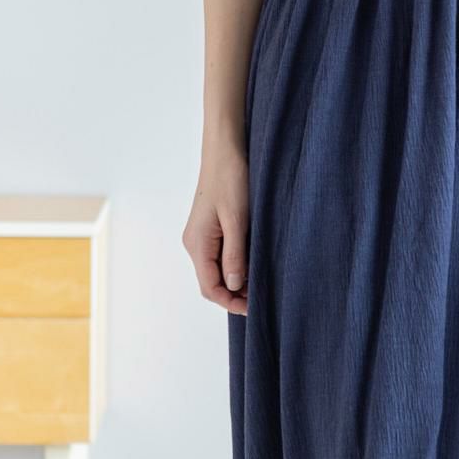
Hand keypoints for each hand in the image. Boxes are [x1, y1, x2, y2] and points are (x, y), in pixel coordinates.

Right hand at [183, 143, 248, 314]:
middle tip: (263, 298)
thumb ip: (235, 254)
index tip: (254, 308)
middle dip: (235, 294)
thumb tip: (235, 286)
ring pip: (217, 270)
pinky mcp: (210, 229)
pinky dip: (236, 266)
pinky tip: (254, 264)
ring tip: (262, 282)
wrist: (225, 150)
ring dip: (237, 281)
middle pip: (212, 282)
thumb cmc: (231, 180)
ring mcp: (201, 236)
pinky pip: (220, 256)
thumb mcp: (237, 220)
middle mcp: (195, 244)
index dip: (230, 302)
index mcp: (197, 244)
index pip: (210, 288)